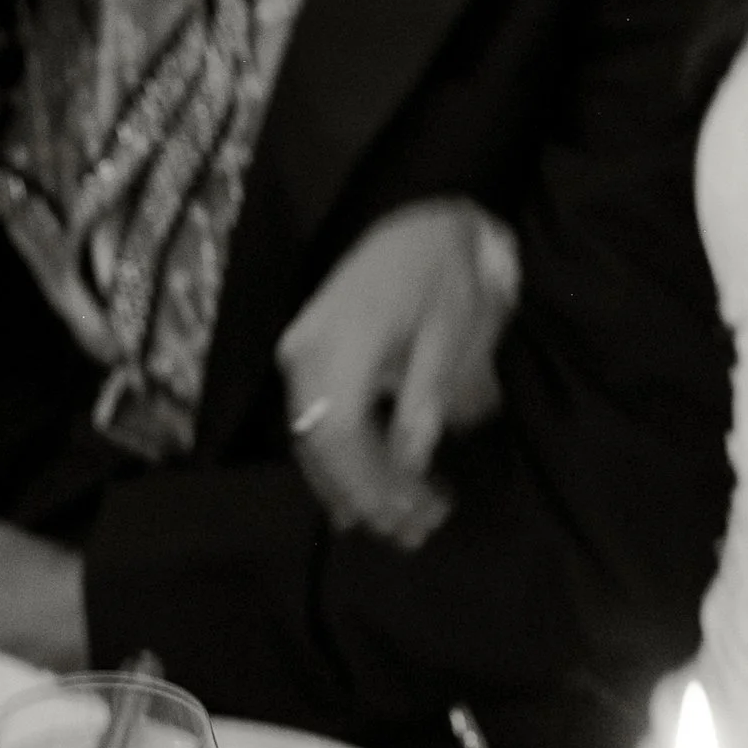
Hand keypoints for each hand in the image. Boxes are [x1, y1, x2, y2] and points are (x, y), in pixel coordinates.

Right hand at [278, 199, 521, 550]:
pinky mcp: (306, 353)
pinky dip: (339, 459)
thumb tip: (410, 464)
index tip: (414, 515)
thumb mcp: (448, 335)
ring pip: (312, 438)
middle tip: (416, 531)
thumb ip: (423, 402)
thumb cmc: (441, 272)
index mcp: (340, 345)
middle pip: (319, 445)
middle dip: (365, 495)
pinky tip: (367, 489)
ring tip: (399, 520)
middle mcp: (305, 352)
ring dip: (352, 484)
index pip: (338, 438)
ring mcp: (299, 352)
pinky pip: (314, 419)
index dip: (371, 486)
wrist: (417, 216)